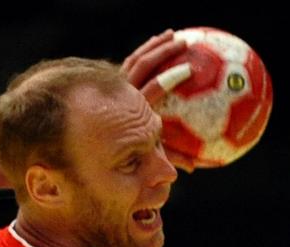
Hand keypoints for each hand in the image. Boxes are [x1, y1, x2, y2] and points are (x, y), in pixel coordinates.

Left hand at [122, 29, 196, 172]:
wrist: (96, 150)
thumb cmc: (128, 156)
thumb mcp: (149, 156)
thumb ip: (170, 157)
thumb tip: (193, 167)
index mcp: (132, 110)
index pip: (153, 88)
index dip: (170, 78)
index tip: (189, 69)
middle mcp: (121, 94)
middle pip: (142, 64)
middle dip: (164, 51)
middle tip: (184, 43)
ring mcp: (116, 86)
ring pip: (135, 59)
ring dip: (154, 46)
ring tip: (171, 35)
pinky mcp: (114, 84)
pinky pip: (130, 63)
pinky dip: (144, 52)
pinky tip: (157, 44)